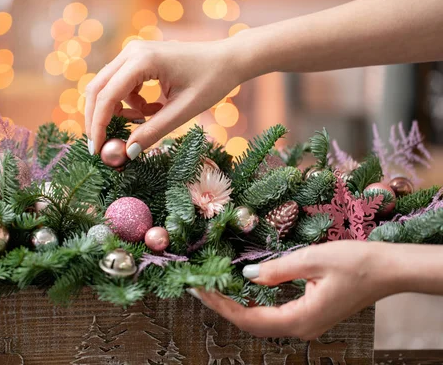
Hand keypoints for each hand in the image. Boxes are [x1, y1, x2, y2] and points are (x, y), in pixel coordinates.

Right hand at [85, 38, 245, 157]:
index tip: (98, 150)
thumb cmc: (211, 82)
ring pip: (107, 87)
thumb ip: (154, 131)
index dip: (98, 125)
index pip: (107, 96)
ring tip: (145, 121)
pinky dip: (129, 102)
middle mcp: (132, 52)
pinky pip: (121, 85)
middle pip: (97, 89)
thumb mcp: (183, 111)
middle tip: (102, 146)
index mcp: (143, 60)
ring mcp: (133, 52)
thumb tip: (128, 152)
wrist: (228, 59)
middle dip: (98, 119)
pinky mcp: (138, 58)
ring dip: (117, 110)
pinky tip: (153, 108)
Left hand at [188, 241, 399, 339]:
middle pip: (252, 323)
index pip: (249, 318)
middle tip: (199, 286)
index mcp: (300, 319)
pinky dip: (254, 304)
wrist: (388, 269)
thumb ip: (277, 270)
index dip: (221, 305)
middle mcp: (302, 328)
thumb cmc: (356, 262)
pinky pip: (274, 314)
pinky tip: (241, 290)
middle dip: (223, 306)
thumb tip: (248, 275)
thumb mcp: (311, 260)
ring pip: (262, 320)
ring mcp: (307, 324)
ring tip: (213, 287)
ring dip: (236, 305)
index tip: (200, 289)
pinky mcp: (310, 315)